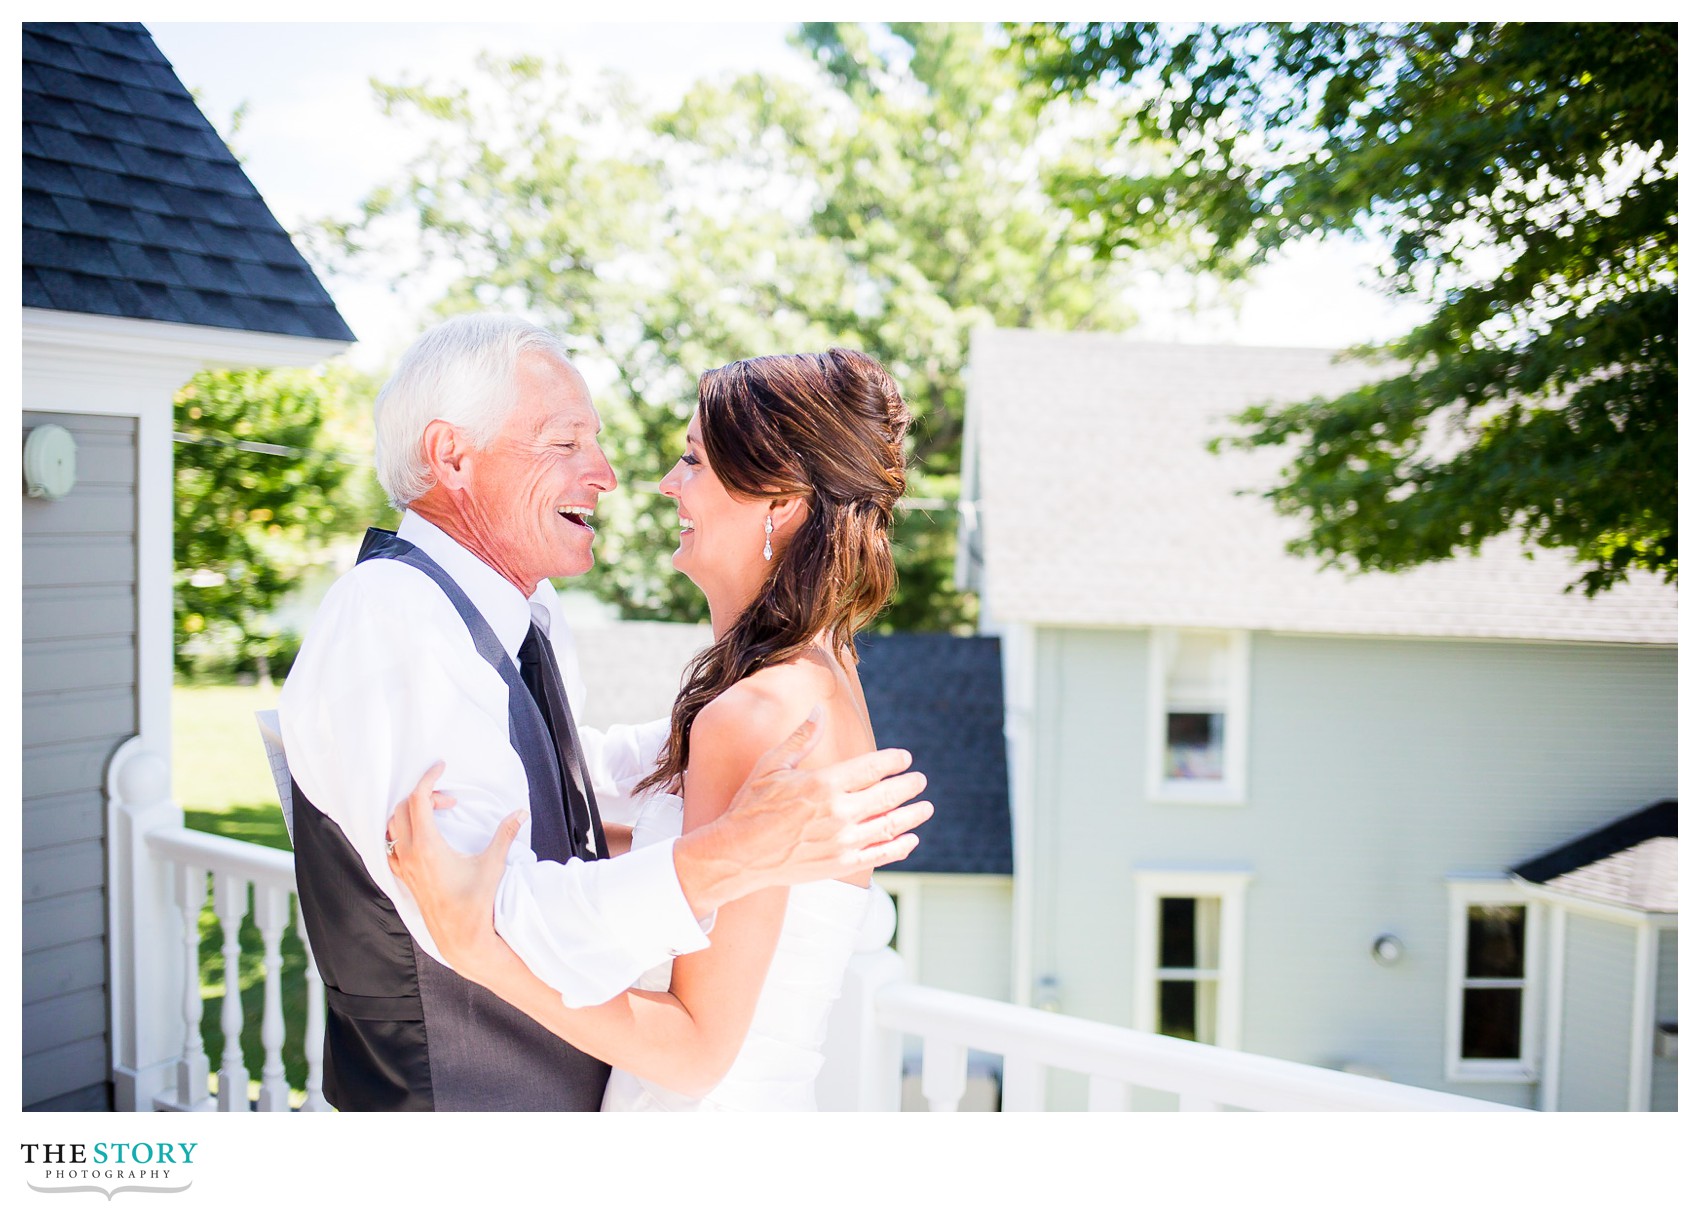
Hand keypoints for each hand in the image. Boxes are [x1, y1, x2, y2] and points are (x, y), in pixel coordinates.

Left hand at [385, 761, 522, 977]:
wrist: (461, 936)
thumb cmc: (476, 901)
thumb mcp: (493, 864)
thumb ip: (505, 834)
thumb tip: (520, 812)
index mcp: (427, 846)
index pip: (417, 799)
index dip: (428, 777)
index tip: (440, 766)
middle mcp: (409, 854)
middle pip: (401, 809)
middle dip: (424, 796)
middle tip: (449, 800)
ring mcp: (403, 867)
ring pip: (392, 827)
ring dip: (410, 813)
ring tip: (436, 814)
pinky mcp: (404, 878)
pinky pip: (391, 847)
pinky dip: (401, 833)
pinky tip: (423, 837)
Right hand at [673, 708, 932, 913]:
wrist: (738, 854)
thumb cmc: (751, 806)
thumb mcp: (772, 765)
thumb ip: (802, 738)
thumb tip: (819, 708)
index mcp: (824, 783)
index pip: (873, 766)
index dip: (894, 760)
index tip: (904, 758)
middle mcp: (838, 811)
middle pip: (888, 794)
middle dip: (909, 786)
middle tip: (920, 781)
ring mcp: (842, 840)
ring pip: (890, 825)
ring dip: (913, 815)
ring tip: (925, 808)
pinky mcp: (841, 864)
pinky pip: (880, 854)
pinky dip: (899, 846)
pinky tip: (910, 840)